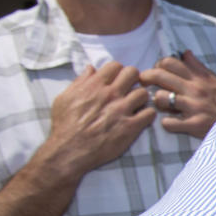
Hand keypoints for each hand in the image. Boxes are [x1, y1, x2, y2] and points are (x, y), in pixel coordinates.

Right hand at [41, 61, 155, 179]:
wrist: (69, 150)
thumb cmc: (65, 125)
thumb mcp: (65, 98)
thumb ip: (80, 82)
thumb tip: (91, 68)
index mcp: (94, 86)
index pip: (116, 66)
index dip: (119, 71)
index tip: (118, 80)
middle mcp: (110, 95)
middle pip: (133, 73)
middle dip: (133, 79)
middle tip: (130, 89)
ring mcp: (122, 110)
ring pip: (144, 93)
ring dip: (141, 98)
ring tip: (135, 105)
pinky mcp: (131, 127)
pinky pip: (150, 114)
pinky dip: (148, 115)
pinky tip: (141, 118)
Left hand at [140, 49, 215, 138]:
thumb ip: (198, 67)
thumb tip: (185, 53)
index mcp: (199, 77)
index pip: (169, 62)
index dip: (158, 65)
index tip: (158, 72)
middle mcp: (195, 89)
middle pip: (159, 76)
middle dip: (146, 78)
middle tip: (145, 84)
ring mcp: (194, 107)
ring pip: (160, 98)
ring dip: (158, 102)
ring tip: (164, 106)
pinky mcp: (195, 125)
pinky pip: (168, 123)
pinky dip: (167, 124)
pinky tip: (173, 123)